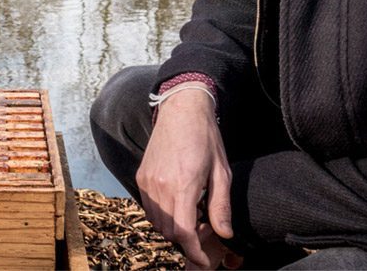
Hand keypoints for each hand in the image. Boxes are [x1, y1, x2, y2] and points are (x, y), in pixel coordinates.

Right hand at [136, 87, 232, 268]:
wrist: (181, 110)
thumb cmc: (205, 138)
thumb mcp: (221, 172)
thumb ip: (221, 206)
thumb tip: (225, 234)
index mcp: (183, 185)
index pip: (183, 233)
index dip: (194, 252)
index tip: (204, 260)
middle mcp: (160, 186)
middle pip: (168, 231)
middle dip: (187, 240)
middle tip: (205, 230)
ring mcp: (147, 181)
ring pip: (156, 221)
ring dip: (173, 228)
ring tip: (193, 216)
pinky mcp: (141, 176)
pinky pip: (148, 206)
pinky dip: (162, 214)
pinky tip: (179, 204)